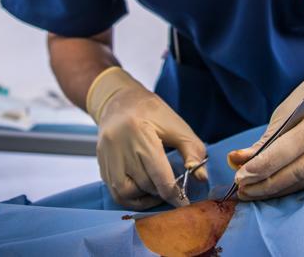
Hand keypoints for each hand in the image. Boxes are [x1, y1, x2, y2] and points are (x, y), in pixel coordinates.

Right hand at [87, 67, 207, 209]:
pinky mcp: (101, 164)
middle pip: (145, 184)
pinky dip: (130, 198)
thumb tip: (201, 177)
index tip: (184, 201)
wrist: (120, 101)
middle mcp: (119, 146)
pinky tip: (142, 192)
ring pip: (126, 192)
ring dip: (144, 197)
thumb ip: (192, 150)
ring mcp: (107, 156)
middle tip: (174, 190)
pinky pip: (114, 192)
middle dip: (162, 191)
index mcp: (140, 132)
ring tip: (157, 190)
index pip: (158, 173)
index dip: (174, 192)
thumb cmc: (151, 112)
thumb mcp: (176, 126)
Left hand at [227, 60, 303, 199]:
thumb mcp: (289, 108)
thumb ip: (267, 139)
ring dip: (276, 189)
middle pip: (298, 171)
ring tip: (251, 191)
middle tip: (241, 190)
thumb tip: (238, 161)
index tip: (240, 177)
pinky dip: (292, 185)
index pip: (289, 149)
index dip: (263, 166)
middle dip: (266, 184)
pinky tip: (273, 188)